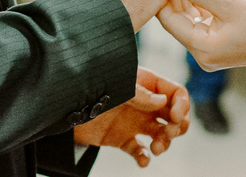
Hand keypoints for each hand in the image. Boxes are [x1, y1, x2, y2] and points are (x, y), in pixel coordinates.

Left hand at [74, 67, 189, 166]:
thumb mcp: (118, 86)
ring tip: (156, 149)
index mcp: (147, 84)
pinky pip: (139, 150)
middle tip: (168, 134)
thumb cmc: (91, 86)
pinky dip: (144, 158)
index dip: (182, 105)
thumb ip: (140, 93)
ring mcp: (134, 121)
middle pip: (175, 116)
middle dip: (178, 127)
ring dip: (165, 143)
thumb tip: (163, 102)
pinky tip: (142, 161)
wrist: (64, 106)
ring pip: (162, 134)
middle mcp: (144, 103)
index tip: (174, 117)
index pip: (176, 93)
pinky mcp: (122, 138)